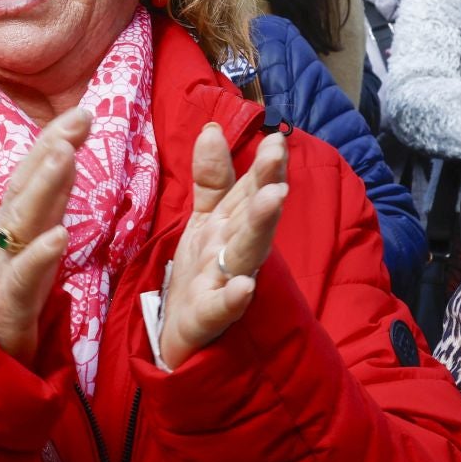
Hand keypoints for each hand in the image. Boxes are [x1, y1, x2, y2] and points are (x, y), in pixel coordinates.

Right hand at [0, 107, 88, 359]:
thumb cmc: (9, 300)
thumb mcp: (33, 245)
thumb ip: (48, 205)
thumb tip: (66, 157)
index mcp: (11, 226)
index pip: (30, 176)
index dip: (52, 142)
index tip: (82, 113)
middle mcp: (2, 241)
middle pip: (24, 189)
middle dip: (50, 150)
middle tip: (77, 119)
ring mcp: (0, 271)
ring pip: (21, 224)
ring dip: (43, 188)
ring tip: (67, 156)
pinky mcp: (6, 306)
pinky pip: (23, 278)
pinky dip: (40, 255)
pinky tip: (60, 236)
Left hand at [157, 123, 287, 369]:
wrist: (181, 333)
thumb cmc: (203, 270)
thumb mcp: (207, 217)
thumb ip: (213, 177)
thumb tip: (214, 128)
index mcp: (233, 226)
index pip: (251, 192)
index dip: (265, 167)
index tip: (276, 140)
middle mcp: (234, 252)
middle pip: (253, 219)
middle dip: (267, 189)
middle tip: (278, 159)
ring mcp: (222, 285)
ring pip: (244, 255)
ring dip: (259, 227)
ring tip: (274, 201)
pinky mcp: (205, 318)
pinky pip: (218, 308)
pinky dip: (232, 299)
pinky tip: (244, 287)